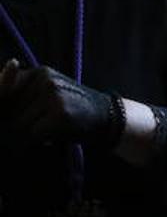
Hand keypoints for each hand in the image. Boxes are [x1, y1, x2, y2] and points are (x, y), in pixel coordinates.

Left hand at [0, 60, 119, 144]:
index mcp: (37, 73)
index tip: (19, 116)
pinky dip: (34, 143)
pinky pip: (31, 135)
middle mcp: (44, 79)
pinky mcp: (61, 114)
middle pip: (7, 111)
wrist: (107, 118)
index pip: (2, 90)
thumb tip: (2, 93)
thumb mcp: (44, 95)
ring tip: (43, 133)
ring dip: (23, 137)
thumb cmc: (70, 110)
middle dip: (13, 126)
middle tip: (36, 127)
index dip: (6, 108)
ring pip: (16, 125)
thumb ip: (17, 95)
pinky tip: (47, 140)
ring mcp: (54, 95)